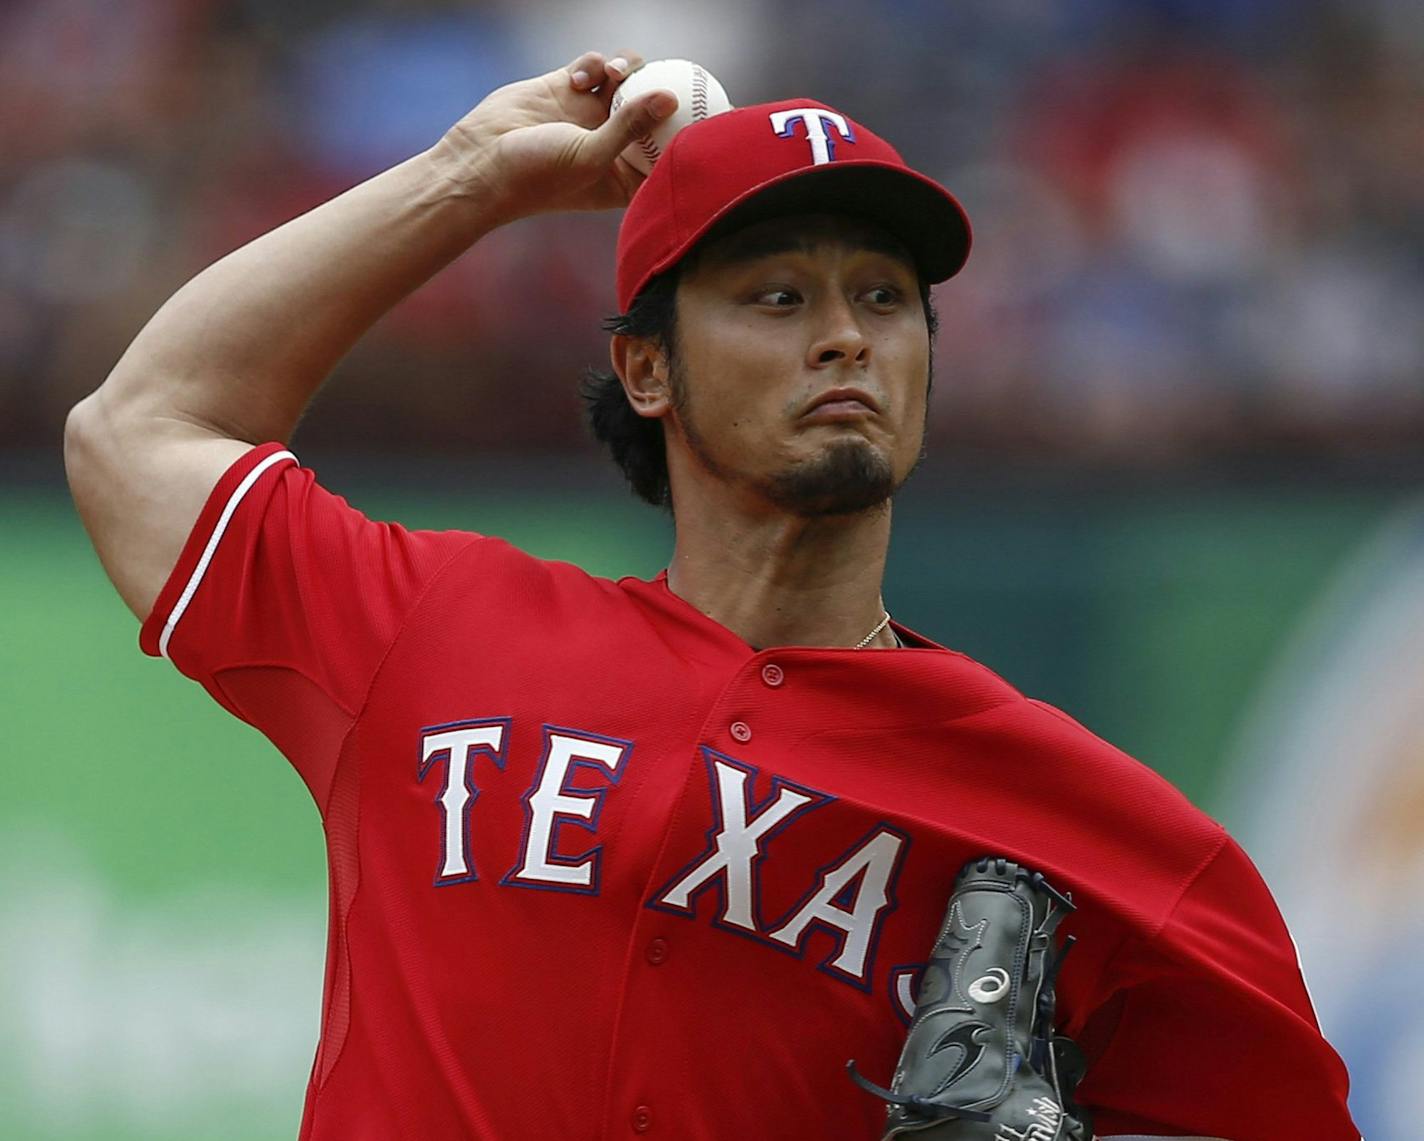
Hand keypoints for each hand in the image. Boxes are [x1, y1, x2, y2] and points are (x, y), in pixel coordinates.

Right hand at [438, 50, 677, 223]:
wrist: (480, 163)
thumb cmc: (537, 177)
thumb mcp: (590, 157)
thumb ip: (630, 127)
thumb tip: (672, 97)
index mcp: (624, 175)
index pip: (668, 153)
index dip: (690, 133)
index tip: (711, 112)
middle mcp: (611, 143)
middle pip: (654, 110)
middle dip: (665, 90)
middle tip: (682, 71)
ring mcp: (588, 114)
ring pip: (626, 80)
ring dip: (627, 69)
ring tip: (615, 73)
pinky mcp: (565, 89)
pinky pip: (593, 65)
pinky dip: (593, 63)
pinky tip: (583, 75)